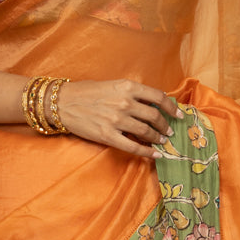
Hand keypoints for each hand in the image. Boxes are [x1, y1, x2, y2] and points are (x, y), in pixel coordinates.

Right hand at [55, 79, 179, 158]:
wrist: (62, 102)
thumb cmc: (86, 92)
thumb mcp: (112, 85)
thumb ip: (132, 93)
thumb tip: (152, 105)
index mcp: (127, 87)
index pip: (158, 97)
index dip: (172, 107)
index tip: (178, 114)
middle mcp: (124, 102)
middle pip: (155, 116)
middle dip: (165, 126)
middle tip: (169, 132)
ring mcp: (116, 120)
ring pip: (146, 132)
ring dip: (158, 138)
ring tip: (162, 141)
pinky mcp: (107, 135)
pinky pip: (133, 147)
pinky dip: (147, 152)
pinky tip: (154, 155)